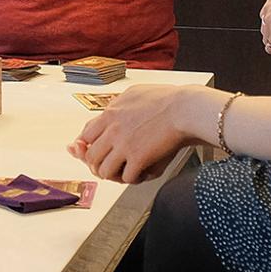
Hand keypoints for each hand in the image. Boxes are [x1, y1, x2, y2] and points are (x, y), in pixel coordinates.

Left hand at [68, 83, 211, 183]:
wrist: (185, 109)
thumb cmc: (166, 99)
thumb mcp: (134, 93)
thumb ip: (118, 103)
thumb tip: (109, 109)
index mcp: (110, 114)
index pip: (85, 135)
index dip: (89, 146)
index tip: (96, 151)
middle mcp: (112, 130)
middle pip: (90, 156)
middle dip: (98, 164)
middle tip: (108, 167)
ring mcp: (124, 145)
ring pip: (104, 170)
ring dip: (112, 175)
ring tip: (122, 173)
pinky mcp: (138, 158)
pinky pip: (126, 177)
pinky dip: (131, 178)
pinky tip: (139, 174)